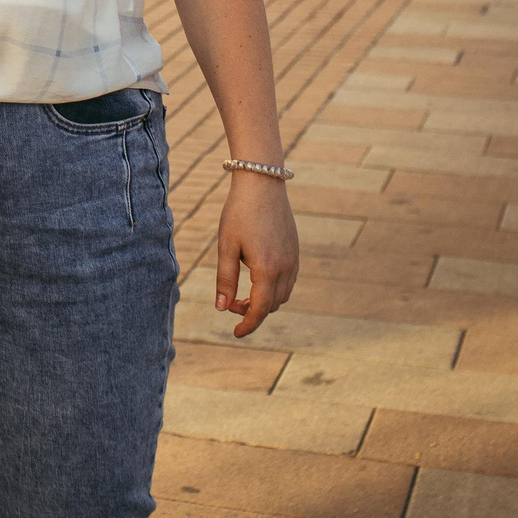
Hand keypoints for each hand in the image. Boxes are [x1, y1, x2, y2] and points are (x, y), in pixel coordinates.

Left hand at [214, 172, 297, 337]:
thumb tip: (221, 307)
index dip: (248, 324)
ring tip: (241, 292)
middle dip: (252, 311)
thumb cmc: (239, 213)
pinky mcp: (295, 251)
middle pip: (272, 305)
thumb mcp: (226, 246)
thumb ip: (225, 279)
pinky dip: (273, 288)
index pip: (260, 309)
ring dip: (264, 300)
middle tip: (229, 302)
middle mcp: (286, 268)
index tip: (236, 333)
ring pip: (282, 294)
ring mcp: (294, 259)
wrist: (262, 184)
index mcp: (267, 269)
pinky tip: (255, 277)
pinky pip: (288, 280)